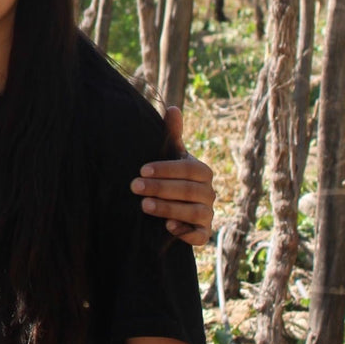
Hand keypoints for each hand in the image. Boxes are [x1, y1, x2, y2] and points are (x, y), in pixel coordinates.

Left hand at [129, 106, 215, 246]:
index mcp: (202, 171)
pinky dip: (186, 233)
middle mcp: (209, 192)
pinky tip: (169, 229)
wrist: (177, 206)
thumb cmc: (171, 175)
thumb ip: (172, 135)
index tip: (142, 170)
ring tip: (144, 206)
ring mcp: (208, 214)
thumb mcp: (171, 155)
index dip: (166, 169)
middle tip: (135, 187)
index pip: (188, 169)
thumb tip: (173, 107)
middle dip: (160, 188)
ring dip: (168, 209)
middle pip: (188, 190)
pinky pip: (200, 236)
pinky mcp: (203, 233)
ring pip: (193, 212)